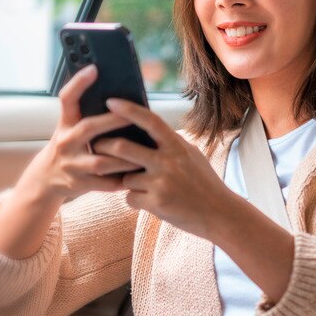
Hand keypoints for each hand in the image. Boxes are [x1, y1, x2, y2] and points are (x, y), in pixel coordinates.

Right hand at [26, 65, 143, 201]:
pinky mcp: (79, 184)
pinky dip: (123, 179)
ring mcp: (71, 165)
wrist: (45, 179)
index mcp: (65, 124)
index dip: (78, 83)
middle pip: (88, 128)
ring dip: (125, 157)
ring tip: (145, 151)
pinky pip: (106, 183)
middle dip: (112, 121)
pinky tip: (139, 174)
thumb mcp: (70, 128)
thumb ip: (87, 115)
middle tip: (133, 114)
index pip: (67, 99)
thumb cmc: (69, 146)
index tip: (94, 68)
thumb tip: (121, 98)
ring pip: (102, 161)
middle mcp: (65, 142)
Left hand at [93, 98, 237, 239]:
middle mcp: (168, 162)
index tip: (111, 102)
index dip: (128, 110)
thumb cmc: (204, 182)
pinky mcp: (156, 204)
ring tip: (145, 187)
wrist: (219, 213)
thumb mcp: (191, 155)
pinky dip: (135, 199)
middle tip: (96, 145)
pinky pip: (130, 198)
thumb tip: (147, 128)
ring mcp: (161, 183)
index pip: (150, 121)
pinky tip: (150, 202)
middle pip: (123, 148)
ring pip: (125, 177)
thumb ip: (170, 143)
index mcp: (177, 146)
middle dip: (104, 146)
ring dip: (128, 181)